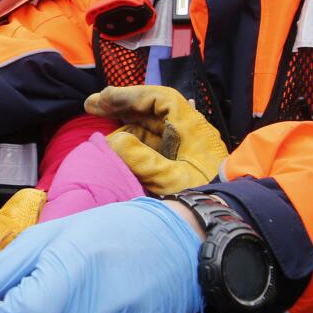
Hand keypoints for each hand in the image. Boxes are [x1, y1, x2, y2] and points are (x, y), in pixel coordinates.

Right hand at [85, 85, 227, 194]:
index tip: (105, 98)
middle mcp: (187, 131)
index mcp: (191, 128)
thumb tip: (114, 140)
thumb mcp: (169, 179)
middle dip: (122, 104)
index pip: (160, 99)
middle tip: (91, 104)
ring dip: (124, 120)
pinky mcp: (178, 160)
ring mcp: (183, 145)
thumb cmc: (201, 196)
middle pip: (152, 109)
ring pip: (149, 125)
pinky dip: (132, 136)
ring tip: (98, 117)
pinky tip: (117, 138)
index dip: (131, 95)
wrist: (221, 217)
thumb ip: (141, 159)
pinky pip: (152, 141)